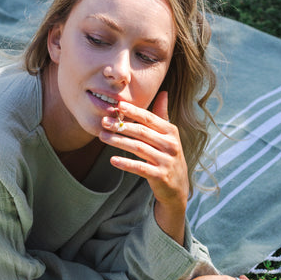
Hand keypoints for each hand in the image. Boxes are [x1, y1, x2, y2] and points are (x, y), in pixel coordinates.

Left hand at [99, 91, 188, 243]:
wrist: (178, 187)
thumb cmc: (168, 157)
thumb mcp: (169, 136)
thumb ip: (163, 115)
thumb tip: (163, 92)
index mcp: (171, 132)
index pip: (150, 118)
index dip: (134, 111)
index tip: (118, 105)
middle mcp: (170, 145)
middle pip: (142, 132)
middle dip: (121, 126)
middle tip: (103, 121)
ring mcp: (166, 161)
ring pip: (139, 148)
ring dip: (119, 142)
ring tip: (103, 137)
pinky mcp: (160, 176)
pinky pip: (140, 168)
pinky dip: (126, 163)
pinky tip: (113, 160)